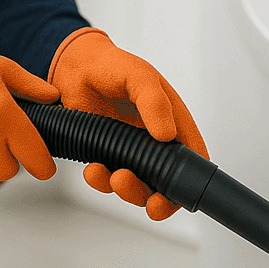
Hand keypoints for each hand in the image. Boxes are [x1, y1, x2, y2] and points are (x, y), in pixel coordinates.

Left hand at [47, 28, 208, 219]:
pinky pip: (108, 179)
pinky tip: (93, 170)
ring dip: (128, 190)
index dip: (190, 183)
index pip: (193, 158)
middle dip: (158, 198)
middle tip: (149, 201)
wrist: (75, 67)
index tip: (175, 196)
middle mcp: (155, 140)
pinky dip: (102, 181)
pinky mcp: (107, 155)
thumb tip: (167, 134)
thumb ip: (155, 103)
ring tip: (114, 178)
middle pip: (167, 182)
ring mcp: (131, 150)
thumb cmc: (114, 67)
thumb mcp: (139, 76)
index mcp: (174, 121)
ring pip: (139, 186)